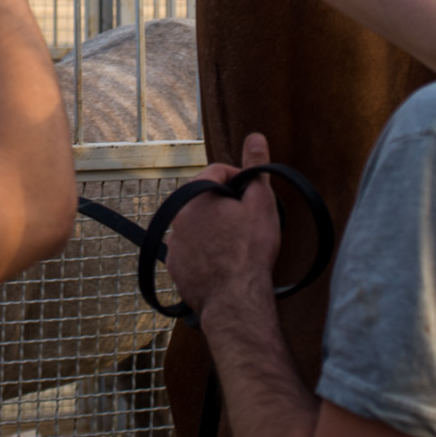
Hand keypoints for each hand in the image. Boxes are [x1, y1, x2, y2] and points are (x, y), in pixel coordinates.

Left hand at [167, 133, 281, 321]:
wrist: (235, 300)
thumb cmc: (250, 251)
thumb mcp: (261, 203)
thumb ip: (257, 168)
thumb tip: (255, 136)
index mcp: (197, 195)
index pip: (218, 171)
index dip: (240, 180)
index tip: (253, 197)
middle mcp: (178, 217)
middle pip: (206, 199)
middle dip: (226, 205)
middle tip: (247, 222)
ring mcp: (174, 244)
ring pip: (197, 226)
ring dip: (214, 229)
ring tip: (237, 247)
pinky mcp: (175, 268)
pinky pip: (191, 251)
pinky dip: (205, 252)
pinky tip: (223, 264)